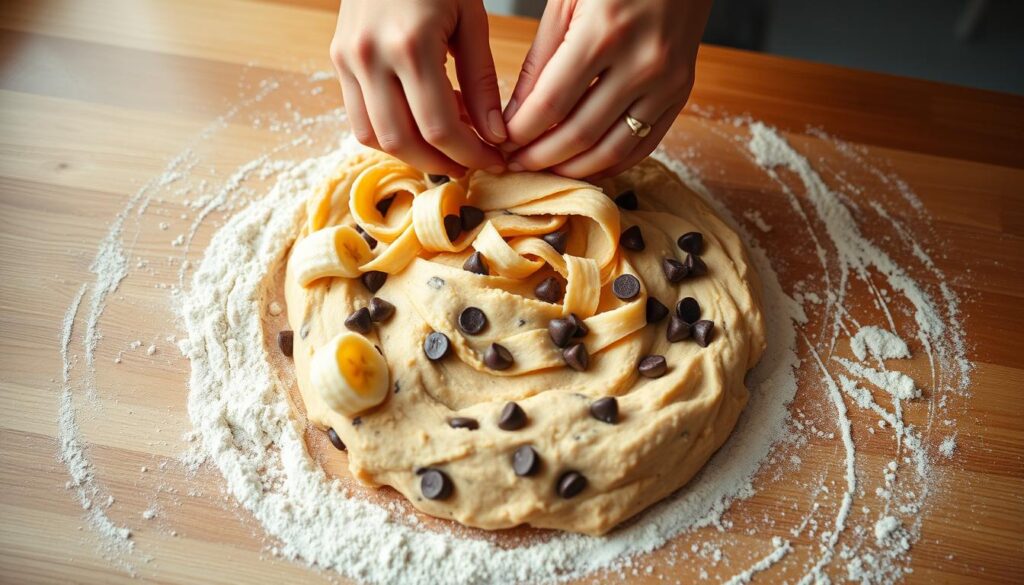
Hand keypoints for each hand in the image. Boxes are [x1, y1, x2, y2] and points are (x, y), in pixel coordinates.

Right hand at [330, 0, 506, 175]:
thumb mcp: (471, 20)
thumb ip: (483, 81)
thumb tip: (495, 136)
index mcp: (409, 45)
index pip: (438, 127)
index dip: (469, 154)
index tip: (493, 160)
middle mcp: (369, 57)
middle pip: (401, 141)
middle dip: (440, 162)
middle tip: (471, 163)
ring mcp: (347, 59)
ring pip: (373, 137)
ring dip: (411, 152)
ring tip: (447, 146)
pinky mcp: (337, 59)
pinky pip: (360, 116)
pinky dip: (391, 131)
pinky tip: (422, 121)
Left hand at [503, 0, 710, 178]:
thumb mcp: (567, 0)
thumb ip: (540, 60)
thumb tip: (515, 116)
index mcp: (604, 32)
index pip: (551, 103)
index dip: (521, 133)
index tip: (501, 144)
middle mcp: (641, 62)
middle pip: (579, 133)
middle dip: (540, 157)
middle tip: (515, 163)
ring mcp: (667, 82)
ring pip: (612, 149)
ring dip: (573, 168)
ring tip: (545, 169)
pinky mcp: (682, 93)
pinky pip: (644, 145)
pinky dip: (611, 163)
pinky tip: (585, 165)